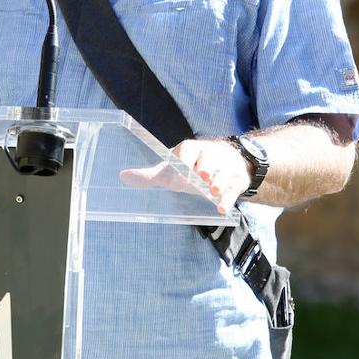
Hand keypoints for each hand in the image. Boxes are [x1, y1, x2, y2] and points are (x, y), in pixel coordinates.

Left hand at [121, 138, 252, 213]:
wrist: (227, 164)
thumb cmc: (192, 168)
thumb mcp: (171, 170)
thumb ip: (149, 175)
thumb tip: (122, 176)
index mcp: (190, 150)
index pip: (188, 149)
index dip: (184, 160)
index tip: (181, 170)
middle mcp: (209, 155)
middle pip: (208, 159)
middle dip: (205, 167)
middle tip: (201, 176)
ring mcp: (224, 168)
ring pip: (223, 172)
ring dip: (218, 182)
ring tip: (212, 190)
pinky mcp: (236, 181)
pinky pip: (233, 189)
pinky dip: (228, 199)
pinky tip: (221, 209)